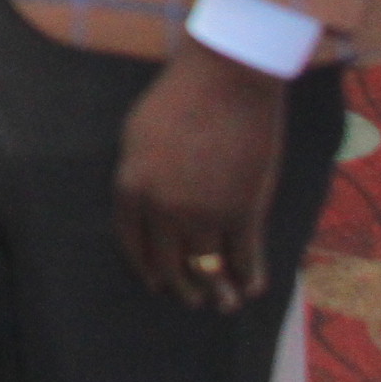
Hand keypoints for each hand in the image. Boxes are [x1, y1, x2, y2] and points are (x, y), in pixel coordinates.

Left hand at [114, 35, 288, 313]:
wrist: (226, 80)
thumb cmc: (179, 97)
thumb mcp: (138, 134)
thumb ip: (139, 173)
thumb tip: (144, 204)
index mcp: (131, 185)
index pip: (130, 240)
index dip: (143, 264)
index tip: (152, 279)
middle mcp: (162, 207)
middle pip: (167, 261)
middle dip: (179, 284)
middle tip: (189, 298)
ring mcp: (203, 213)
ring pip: (206, 267)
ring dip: (214, 289)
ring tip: (220, 301)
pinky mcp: (244, 211)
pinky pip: (244, 258)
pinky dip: (248, 277)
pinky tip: (250, 287)